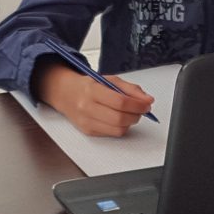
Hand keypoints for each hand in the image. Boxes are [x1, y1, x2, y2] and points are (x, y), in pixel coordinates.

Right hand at [32, 60, 152, 137]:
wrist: (66, 93)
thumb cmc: (88, 86)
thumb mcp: (109, 79)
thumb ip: (130, 89)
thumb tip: (147, 100)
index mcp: (92, 90)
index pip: (120, 102)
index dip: (138, 105)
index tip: (147, 104)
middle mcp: (87, 107)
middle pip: (120, 118)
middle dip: (136, 115)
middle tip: (141, 110)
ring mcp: (86, 121)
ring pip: (118, 129)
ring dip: (130, 123)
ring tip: (131, 114)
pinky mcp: (88, 131)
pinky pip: (112, 134)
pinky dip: (121, 127)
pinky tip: (119, 119)